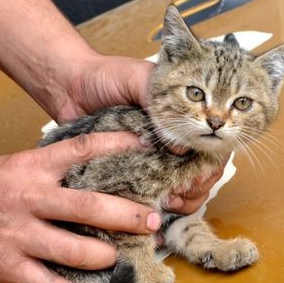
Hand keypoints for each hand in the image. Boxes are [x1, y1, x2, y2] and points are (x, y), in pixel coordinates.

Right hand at [0, 132, 159, 282]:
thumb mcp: (11, 166)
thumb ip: (49, 168)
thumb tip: (95, 167)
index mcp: (30, 167)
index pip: (81, 149)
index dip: (117, 146)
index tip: (146, 147)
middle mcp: (26, 197)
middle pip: (88, 205)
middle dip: (128, 215)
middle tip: (152, 220)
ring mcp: (17, 233)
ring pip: (74, 249)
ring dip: (104, 255)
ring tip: (117, 256)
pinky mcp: (6, 266)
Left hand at [63, 53, 224, 214]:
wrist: (69, 86)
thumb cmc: (106, 76)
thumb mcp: (140, 78)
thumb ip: (162, 107)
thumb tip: (179, 147)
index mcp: (186, 114)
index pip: (215, 145)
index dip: (211, 164)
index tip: (196, 176)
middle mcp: (177, 138)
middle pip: (206, 172)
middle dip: (198, 186)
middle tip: (180, 191)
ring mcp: (158, 157)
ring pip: (188, 189)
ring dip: (185, 200)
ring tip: (167, 200)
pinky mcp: (136, 172)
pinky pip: (156, 194)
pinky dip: (161, 205)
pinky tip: (155, 207)